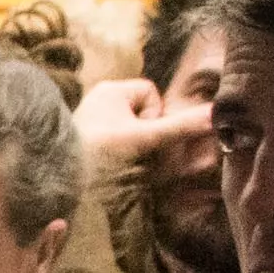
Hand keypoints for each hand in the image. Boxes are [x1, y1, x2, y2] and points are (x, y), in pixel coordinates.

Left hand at [74, 76, 207, 180]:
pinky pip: (114, 142)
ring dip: (132, 147)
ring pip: (130, 130)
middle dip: (144, 133)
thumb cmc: (97, 154)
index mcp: (109, 90)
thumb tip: (216, 114)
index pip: (150, 92)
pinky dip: (117, 156)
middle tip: (132, 151)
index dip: (154, 114)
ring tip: (117, 161)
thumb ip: (180, 127)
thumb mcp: (144, 138)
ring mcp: (88, 120)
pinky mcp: (83, 140)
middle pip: (141, 112)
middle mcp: (96, 100)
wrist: (57, 182)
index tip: (142, 134)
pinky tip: (107, 167)